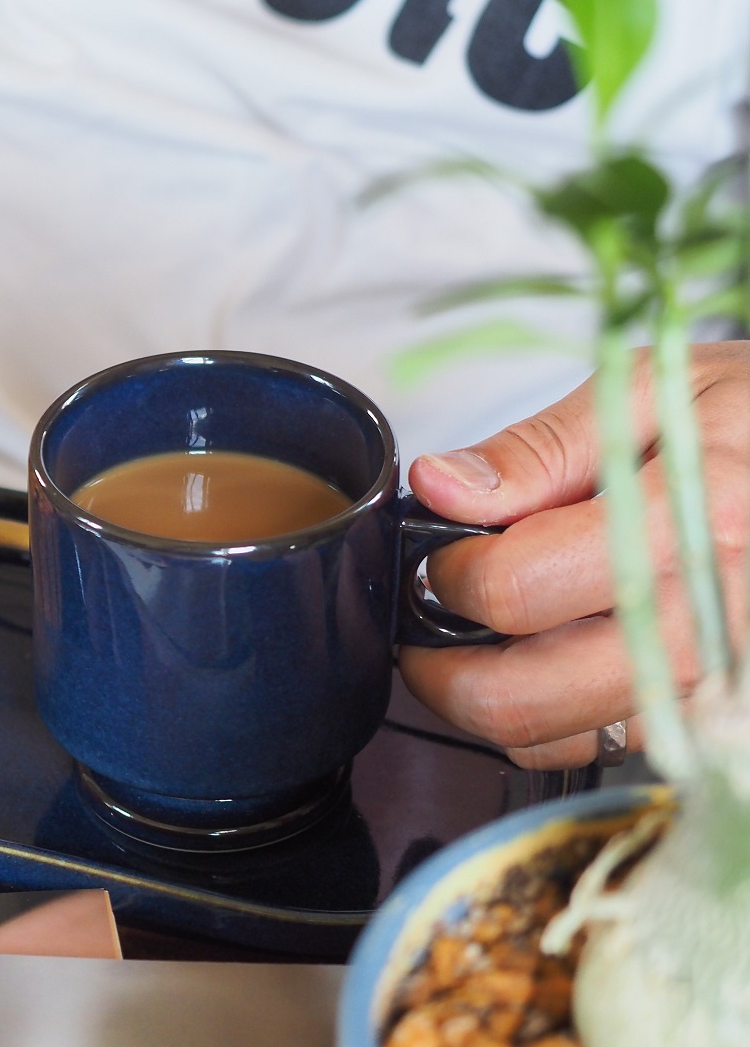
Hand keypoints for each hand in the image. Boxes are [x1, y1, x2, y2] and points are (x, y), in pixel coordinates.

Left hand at [398, 340, 749, 769]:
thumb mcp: (651, 395)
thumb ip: (536, 450)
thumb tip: (437, 485)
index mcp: (687, 528)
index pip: (517, 591)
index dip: (447, 575)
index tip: (436, 554)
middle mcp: (710, 626)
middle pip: (523, 696)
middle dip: (442, 665)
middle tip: (427, 617)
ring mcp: (717, 686)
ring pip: (555, 737)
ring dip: (488, 695)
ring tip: (479, 636)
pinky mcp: (715, 715)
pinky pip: (601, 748)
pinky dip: (547, 717)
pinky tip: (544, 660)